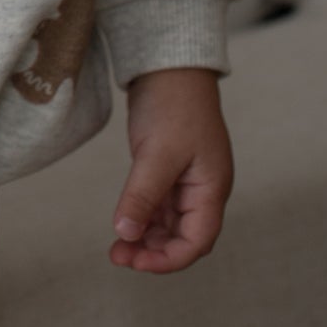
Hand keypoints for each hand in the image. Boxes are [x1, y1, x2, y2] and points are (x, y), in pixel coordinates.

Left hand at [109, 66, 233, 273]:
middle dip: (153, 252)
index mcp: (211, 189)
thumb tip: (125, 234)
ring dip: (145, 238)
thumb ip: (142, 195)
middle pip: (183, 237)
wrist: (168, 63)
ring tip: (116, 248)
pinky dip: (141, 217)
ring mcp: (185, 179)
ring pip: (168, 224)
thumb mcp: (157, 152)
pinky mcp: (167, 168)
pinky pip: (157, 204)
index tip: (136, 263)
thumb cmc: (173, 104)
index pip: (197, 241)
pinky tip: (122, 225)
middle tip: (119, 257)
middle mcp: (202, 189)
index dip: (168, 259)